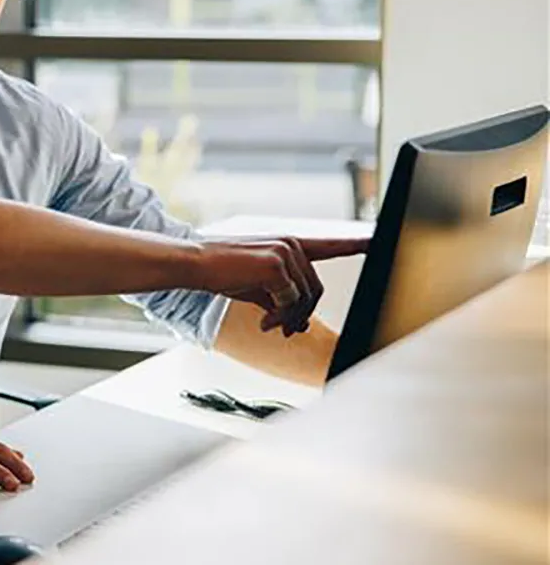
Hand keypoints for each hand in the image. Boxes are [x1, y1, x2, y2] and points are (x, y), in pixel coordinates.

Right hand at [197, 237, 367, 335]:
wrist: (196, 264)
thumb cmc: (223, 273)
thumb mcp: (258, 288)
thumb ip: (283, 301)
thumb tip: (300, 326)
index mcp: (289, 245)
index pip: (331, 245)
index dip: (357, 245)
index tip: (378, 242)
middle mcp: (291, 244)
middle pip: (316, 289)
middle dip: (301, 315)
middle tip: (284, 331)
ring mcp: (285, 251)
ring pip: (305, 298)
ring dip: (289, 319)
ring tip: (268, 325)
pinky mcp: (276, 264)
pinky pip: (290, 301)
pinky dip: (278, 317)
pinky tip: (262, 321)